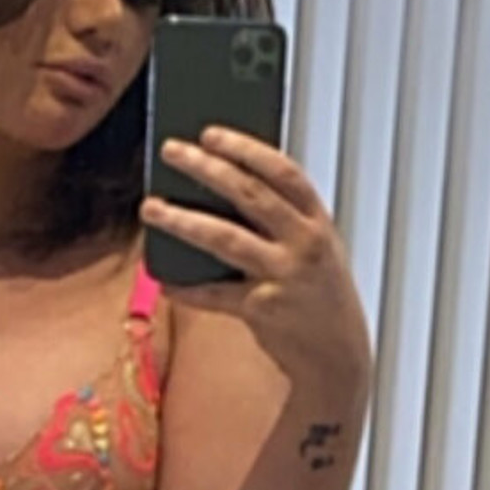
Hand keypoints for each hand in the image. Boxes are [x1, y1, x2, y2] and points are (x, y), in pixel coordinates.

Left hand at [140, 127, 373, 384]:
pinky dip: (187, 289)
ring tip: (151, 207)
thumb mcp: (316, 250)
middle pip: (249, 195)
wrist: (339, 356)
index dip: (246, 149)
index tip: (211, 133)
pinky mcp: (264, 310)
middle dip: (206, 169)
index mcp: (318, 221)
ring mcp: (285, 276)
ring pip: (224, 238)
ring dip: (182, 220)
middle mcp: (305, 243)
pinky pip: (215, 295)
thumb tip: (223, 191)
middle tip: (172, 152)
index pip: (283, 172)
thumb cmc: (319, 297)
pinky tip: (164, 280)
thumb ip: (283, 222)